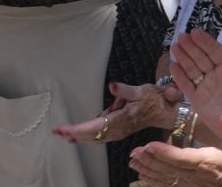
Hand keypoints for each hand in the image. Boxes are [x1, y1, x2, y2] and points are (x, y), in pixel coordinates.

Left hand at [54, 80, 176, 143]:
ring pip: (94, 137)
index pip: (95, 126)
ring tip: (63, 134)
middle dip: (74, 134)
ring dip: (78, 136)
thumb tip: (112, 85)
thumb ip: (125, 90)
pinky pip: (98, 136)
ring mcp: (118, 132)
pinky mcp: (118, 131)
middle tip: (57, 132)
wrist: (164, 112)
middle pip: (91, 134)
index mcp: (122, 119)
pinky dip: (86, 136)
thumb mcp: (142, 90)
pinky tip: (77, 136)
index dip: (78, 129)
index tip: (65, 129)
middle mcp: (118, 129)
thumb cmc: (153, 100)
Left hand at [127, 112, 221, 186]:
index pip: (183, 157)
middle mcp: (196, 174)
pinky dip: (153, 179)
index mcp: (208, 162)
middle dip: (150, 159)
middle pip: (169, 168)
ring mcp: (191, 182)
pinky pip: (168, 184)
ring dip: (148, 169)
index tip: (150, 145)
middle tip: (135, 151)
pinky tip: (142, 173)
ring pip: (165, 177)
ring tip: (133, 160)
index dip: (165, 152)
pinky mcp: (188, 186)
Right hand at [168, 29, 221, 134]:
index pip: (215, 52)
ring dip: (183, 58)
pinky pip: (187, 85)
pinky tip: (173, 66)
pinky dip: (179, 77)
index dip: (205, 42)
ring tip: (175, 47)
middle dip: (191, 47)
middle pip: (201, 58)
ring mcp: (205, 86)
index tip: (196, 32)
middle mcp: (215, 74)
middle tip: (182, 36)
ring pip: (192, 69)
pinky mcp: (197, 99)